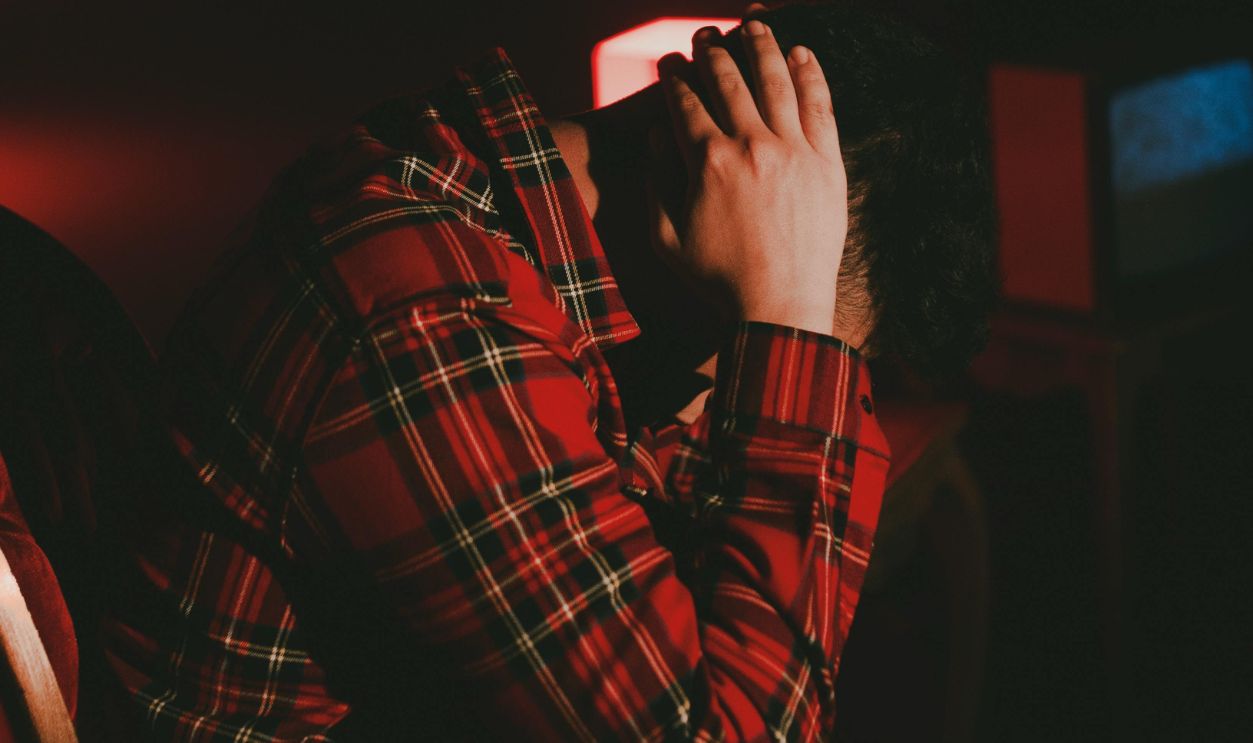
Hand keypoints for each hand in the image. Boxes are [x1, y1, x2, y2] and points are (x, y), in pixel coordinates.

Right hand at [656, 20, 847, 335]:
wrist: (778, 305)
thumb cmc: (717, 278)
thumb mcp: (666, 237)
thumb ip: (657, 181)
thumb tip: (658, 134)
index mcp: (706, 161)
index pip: (685, 101)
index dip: (674, 76)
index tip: (670, 64)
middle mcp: (749, 145)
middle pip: (728, 80)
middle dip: (711, 51)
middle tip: (705, 36)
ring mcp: (792, 150)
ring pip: (775, 80)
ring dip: (761, 46)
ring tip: (753, 24)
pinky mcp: (825, 162)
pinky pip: (819, 105)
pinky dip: (810, 73)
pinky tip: (801, 53)